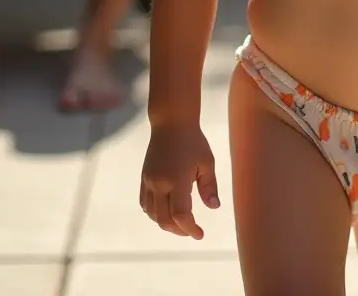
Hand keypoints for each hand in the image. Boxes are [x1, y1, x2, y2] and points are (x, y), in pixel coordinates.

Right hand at [140, 124, 219, 238]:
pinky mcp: (144, 178)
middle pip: (164, 220)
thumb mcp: (207, 162)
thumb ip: (209, 186)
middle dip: (179, 230)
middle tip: (191, 230)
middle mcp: (160, 184)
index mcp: (177, 180)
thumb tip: (214, 207)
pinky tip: (166, 211)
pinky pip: (145, 204)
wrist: (171, 123)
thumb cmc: (193, 141)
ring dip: (166, 223)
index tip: (200, 234)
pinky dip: (154, 213)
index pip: (181, 215)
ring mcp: (149, 182)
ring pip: (153, 215)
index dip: (190, 229)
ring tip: (181, 222)